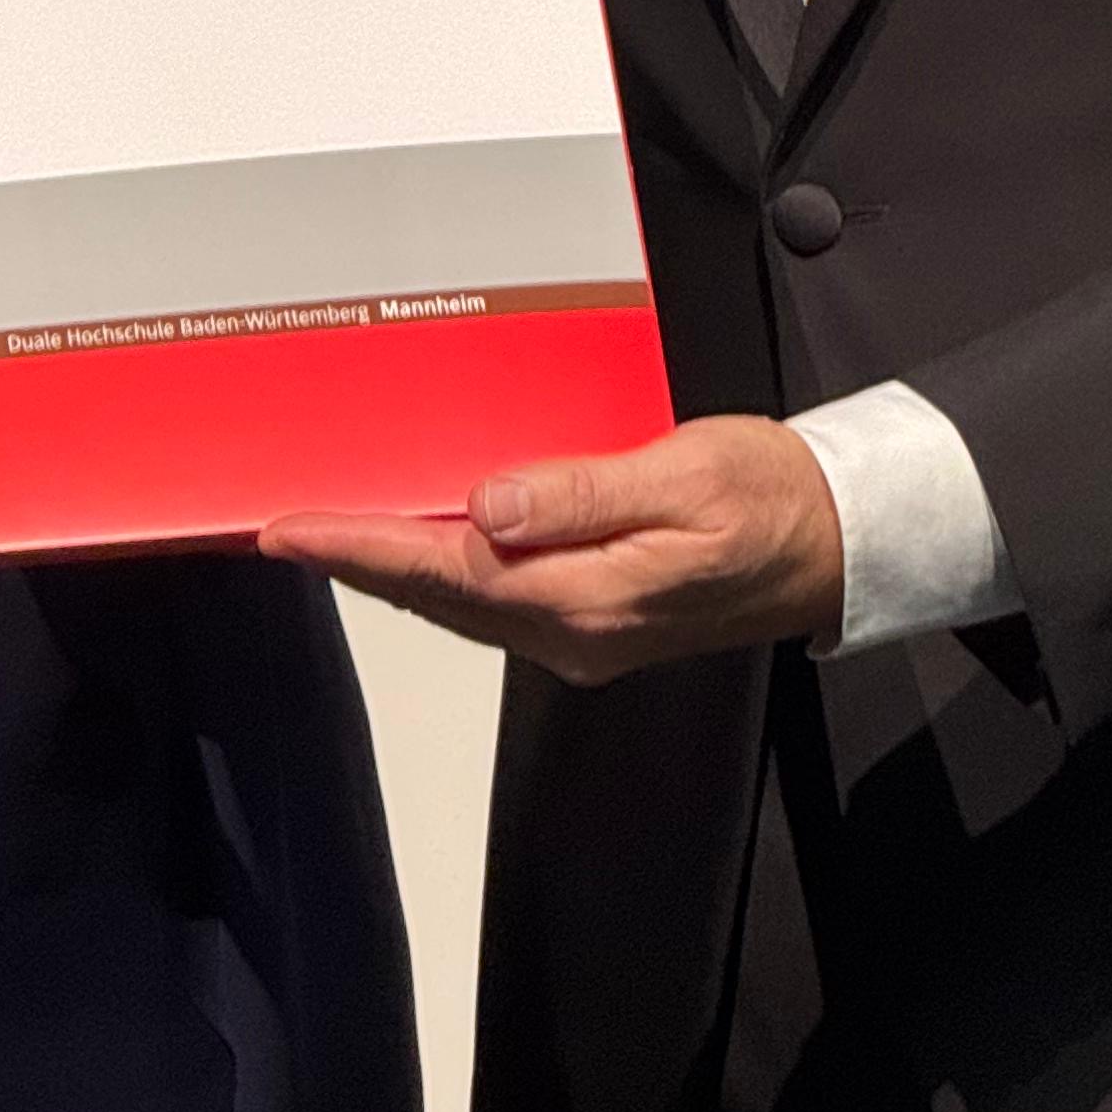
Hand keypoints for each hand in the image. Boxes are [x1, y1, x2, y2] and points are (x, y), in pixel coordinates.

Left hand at [262, 416, 845, 678]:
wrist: (834, 543)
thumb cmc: (767, 495)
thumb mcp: (684, 476)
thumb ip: (584, 495)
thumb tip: (487, 507)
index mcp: (590, 600)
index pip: (449, 574)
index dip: (363, 550)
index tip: (291, 529)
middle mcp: (574, 632)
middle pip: (439, 597)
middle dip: (357, 561)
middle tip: (278, 527)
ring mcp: (583, 634)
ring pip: (461, 604)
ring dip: (392, 568)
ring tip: (327, 530)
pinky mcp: (594, 619)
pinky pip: (495, 599)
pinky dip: (442, 571)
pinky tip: (421, 539)